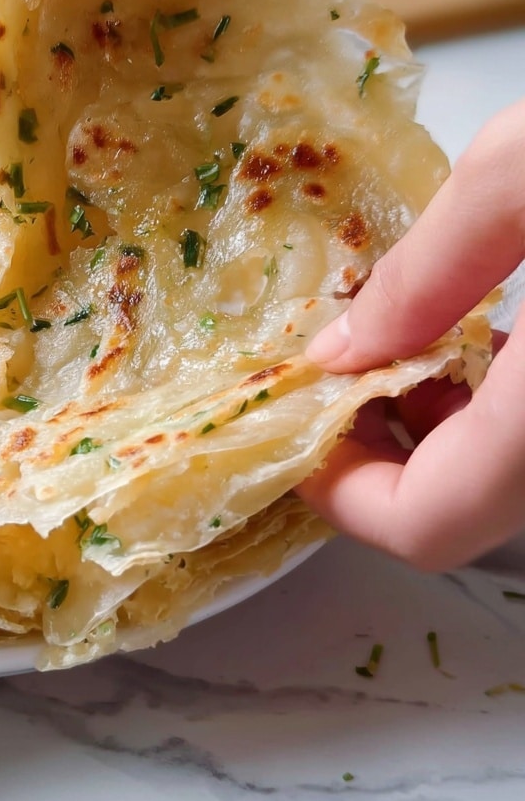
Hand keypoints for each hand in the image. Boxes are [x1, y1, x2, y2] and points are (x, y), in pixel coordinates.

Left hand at [301, 99, 524, 570]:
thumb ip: (427, 275)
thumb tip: (343, 349)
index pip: (427, 525)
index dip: (341, 494)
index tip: (296, 428)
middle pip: (470, 511)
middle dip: (387, 454)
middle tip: (342, 377)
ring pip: (517, 481)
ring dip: (445, 431)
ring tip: (407, 347)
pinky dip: (505, 409)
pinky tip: (489, 339)